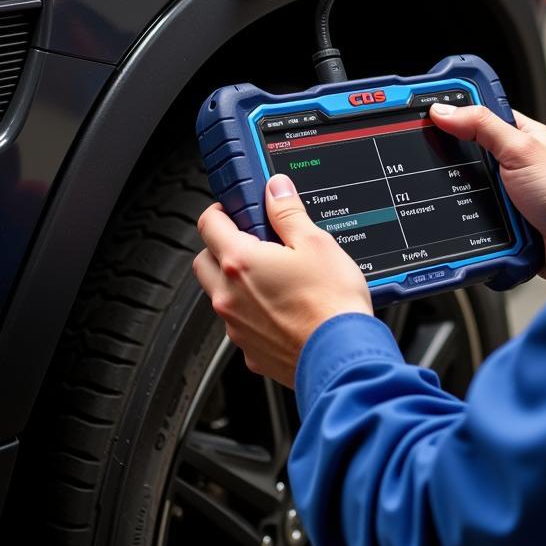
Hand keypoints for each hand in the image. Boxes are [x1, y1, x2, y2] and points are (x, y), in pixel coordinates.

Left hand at [193, 173, 370, 386]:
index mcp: (240, 262)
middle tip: (253, 241)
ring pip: (220, 295)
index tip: (237, 209)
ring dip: (237, 282)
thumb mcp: (316, 242)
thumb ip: (288, 213)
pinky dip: (254, 312)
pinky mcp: (250, 351)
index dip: (221, 211)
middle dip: (221, 246)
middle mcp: (229, 296)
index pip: (208, 224)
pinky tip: (286, 308)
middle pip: (204, 261)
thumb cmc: (331, 303)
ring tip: (277, 277)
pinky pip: (240, 324)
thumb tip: (275, 189)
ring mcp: (237, 327)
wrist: (341, 356)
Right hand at [429, 104, 545, 285]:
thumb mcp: (521, 150)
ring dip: (461, 195)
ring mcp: (505, 193)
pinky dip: (467, 220)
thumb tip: (445, 111)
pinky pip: (471, 217)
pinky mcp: (501, 222)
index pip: (478, 113)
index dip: (454, 109)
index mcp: (519, 135)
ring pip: (465, 188)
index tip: (425, 109)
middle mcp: (511, 162)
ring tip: (460, 195)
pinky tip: (464, 221)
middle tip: (438, 158)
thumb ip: (483, 127)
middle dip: (452, 159)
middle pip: (466, 152)